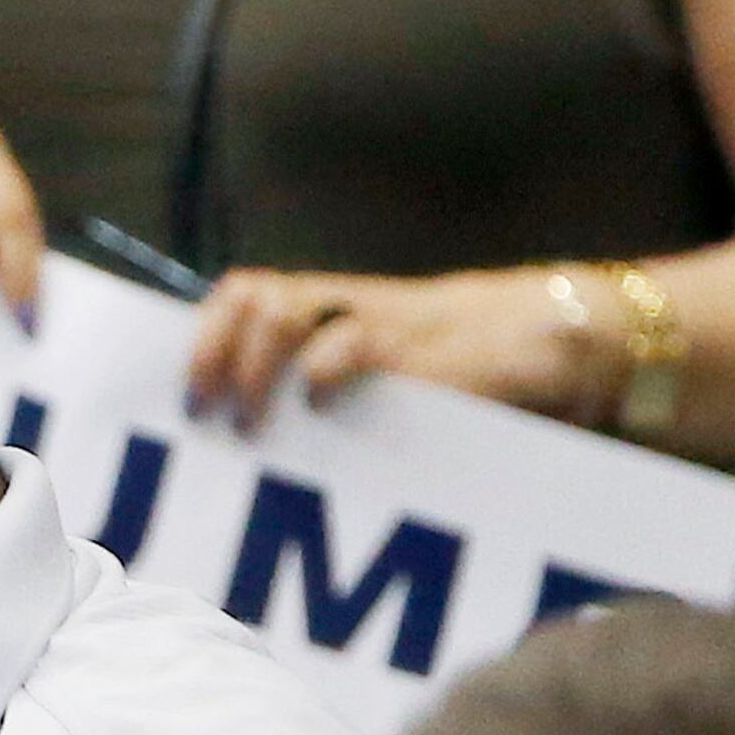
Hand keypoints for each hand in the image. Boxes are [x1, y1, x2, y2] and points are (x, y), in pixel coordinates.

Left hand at [185, 265, 600, 432]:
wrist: (546, 338)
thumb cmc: (446, 368)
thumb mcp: (372, 367)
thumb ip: (312, 386)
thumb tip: (237, 439)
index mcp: (329, 308)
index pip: (246, 295)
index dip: (205, 334)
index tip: (189, 391)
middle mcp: (345, 307)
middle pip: (255, 299)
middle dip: (218, 356)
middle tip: (209, 414)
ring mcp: (378, 320)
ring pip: (285, 313)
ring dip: (254, 369)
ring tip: (253, 424)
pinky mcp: (412, 347)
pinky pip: (351, 342)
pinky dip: (321, 372)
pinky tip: (316, 403)